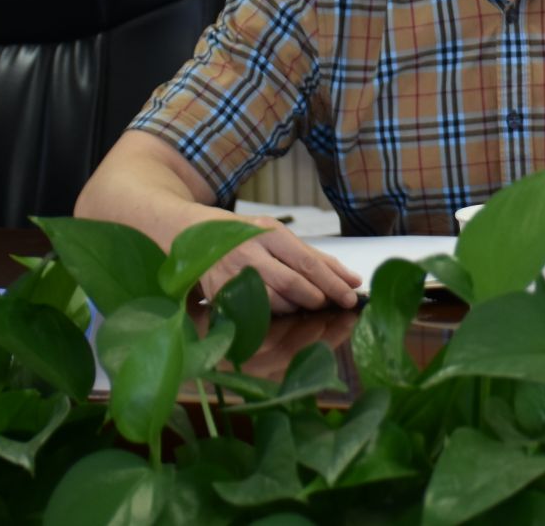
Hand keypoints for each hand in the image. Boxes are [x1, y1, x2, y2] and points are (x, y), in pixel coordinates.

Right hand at [197, 213, 363, 313]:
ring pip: (275, 301)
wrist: (192, 232)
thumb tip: (352, 279)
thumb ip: (314, 256)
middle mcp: (251, 252)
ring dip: (296, 307)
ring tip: (304, 303)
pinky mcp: (220, 292)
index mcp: (270, 233)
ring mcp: (233, 273)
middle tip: (331, 303)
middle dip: (317, 297)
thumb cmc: (245, 234)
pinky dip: (273, 313)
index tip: (352, 296)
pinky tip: (280, 308)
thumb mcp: (277, 235)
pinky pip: (255, 310)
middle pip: (293, 283)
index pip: (308, 262)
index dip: (332, 282)